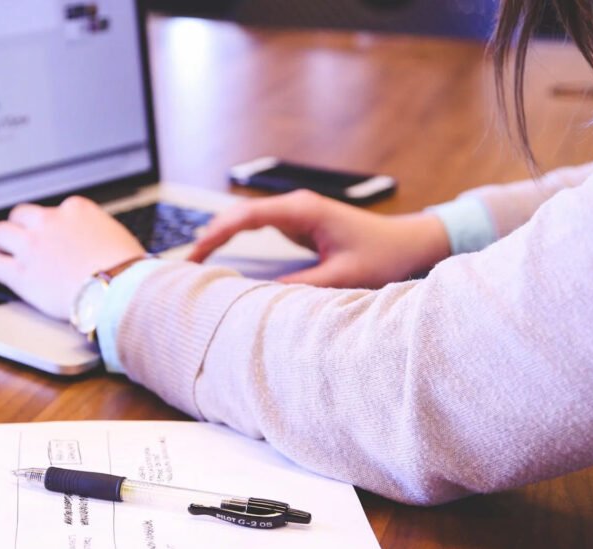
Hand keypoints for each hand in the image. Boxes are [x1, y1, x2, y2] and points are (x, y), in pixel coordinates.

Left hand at [0, 196, 144, 319]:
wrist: (118, 289)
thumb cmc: (127, 268)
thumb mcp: (118, 238)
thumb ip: (100, 235)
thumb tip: (103, 245)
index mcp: (76, 210)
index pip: (56, 210)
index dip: (51, 224)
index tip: (50, 233)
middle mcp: (50, 222)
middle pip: (22, 214)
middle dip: (19, 226)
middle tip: (19, 237)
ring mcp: (33, 247)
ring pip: (1, 233)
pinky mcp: (21, 274)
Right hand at [188, 190, 450, 288]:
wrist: (409, 243)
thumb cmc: (383, 255)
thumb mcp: (343, 277)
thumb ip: (302, 286)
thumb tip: (260, 298)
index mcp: (303, 211)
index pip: (246, 217)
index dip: (216, 234)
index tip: (194, 255)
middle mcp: (296, 206)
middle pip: (238, 215)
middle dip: (209, 236)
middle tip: (184, 265)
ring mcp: (296, 213)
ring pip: (245, 220)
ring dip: (220, 237)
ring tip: (194, 264)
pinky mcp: (298, 224)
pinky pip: (258, 228)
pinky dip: (236, 241)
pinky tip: (221, 257)